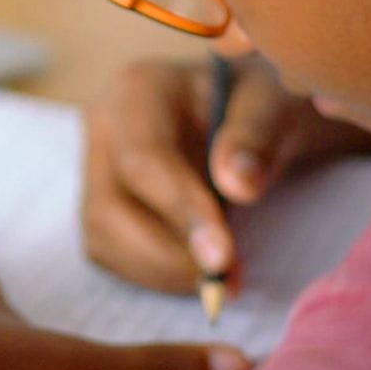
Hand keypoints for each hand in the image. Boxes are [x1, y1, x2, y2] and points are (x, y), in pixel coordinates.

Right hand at [82, 56, 370, 294]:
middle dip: (168, 255)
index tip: (222, 257)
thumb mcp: (275, 106)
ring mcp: (95, 167)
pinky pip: (111, 254)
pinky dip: (155, 275)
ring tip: (223, 276)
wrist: (251, 114)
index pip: (143, 159)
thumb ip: (257, 137)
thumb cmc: (262, 103)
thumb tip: (239, 186)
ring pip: (103, 238)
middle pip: (109, 208)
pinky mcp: (101, 203)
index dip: (179, 212)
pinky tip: (198, 267)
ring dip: (163, 271)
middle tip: (228, 279)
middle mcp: (103, 126)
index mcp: (138, 90)